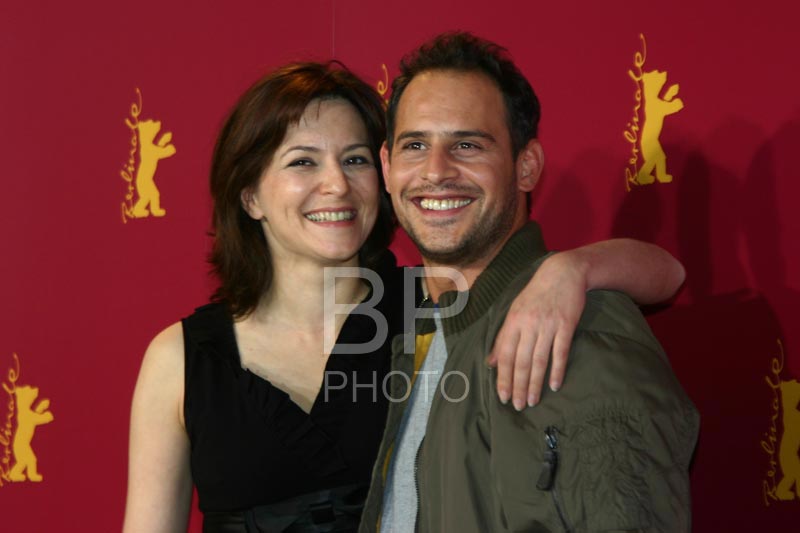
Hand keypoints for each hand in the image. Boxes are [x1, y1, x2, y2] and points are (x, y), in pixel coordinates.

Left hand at [487, 251, 585, 409]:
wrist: (563, 273)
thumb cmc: (536, 294)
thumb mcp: (515, 312)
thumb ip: (503, 338)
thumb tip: (491, 362)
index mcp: (513, 322)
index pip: (505, 356)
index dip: (503, 378)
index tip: (502, 396)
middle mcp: (528, 325)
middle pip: (521, 361)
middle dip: (518, 386)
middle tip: (517, 406)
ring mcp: (548, 325)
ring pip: (539, 360)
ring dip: (535, 384)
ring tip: (532, 401)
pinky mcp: (566, 325)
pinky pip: (560, 352)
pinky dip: (557, 370)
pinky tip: (554, 385)